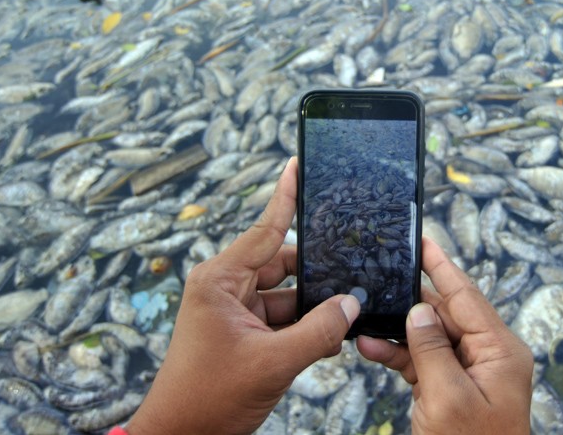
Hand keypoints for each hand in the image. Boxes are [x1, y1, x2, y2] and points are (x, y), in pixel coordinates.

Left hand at [127, 157, 359, 434]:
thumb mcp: (273, 362)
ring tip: (344, 315)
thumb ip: (318, 330)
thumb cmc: (209, 398)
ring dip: (312, 308)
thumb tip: (350, 303)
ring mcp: (234, 310)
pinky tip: (328, 338)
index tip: (298, 164)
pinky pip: (282, 317)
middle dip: (316, 274)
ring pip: (287, 293)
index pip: (265, 230)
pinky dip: (304, 326)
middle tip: (353, 274)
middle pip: (283, 263)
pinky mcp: (243, 332)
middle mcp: (225, 288)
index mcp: (220, 280)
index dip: (286, 197)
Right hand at [357, 238, 533, 433]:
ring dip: (398, 331)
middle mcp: (488, 356)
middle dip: (411, 300)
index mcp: (500, 351)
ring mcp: (470, 373)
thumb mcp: (448, 397)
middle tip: (382, 278)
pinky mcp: (451, 388)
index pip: (467, 296)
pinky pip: (423, 361)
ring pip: (430, 337)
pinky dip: (398, 355)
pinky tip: (371, 347)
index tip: (423, 240)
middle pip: (447, 313)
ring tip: (365, 320)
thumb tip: (420, 310)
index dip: (441, 267)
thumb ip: (431, 348)